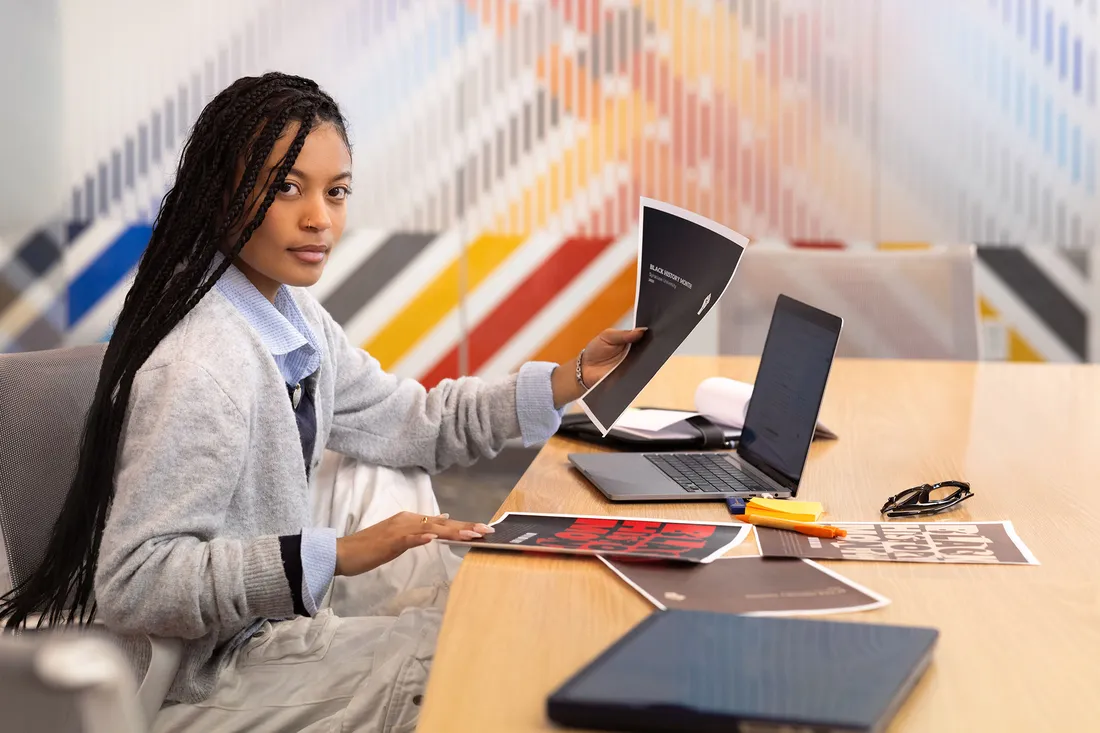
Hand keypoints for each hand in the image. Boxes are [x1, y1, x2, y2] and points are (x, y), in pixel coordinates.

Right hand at [334, 512, 493, 576]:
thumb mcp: (400, 539)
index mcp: (410, 520)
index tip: (484, 529)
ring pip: (430, 529)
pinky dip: (421, 538)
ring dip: (451, 531)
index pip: (442, 523)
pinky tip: (434, 538)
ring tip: (471, 533)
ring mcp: (398, 530)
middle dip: (465, 527)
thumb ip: (419, 531)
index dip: (463, 526)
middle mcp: (407, 520)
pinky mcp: (389, 541)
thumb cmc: (370, 548)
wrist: (344, 552)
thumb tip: (441, 524)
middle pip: (441, 524)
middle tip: (487, 530)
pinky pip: (408, 539)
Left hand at [550, 327, 646, 407]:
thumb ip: (623, 334)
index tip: (656, 331)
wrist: (584, 370)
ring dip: (647, 361)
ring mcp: (634, 368)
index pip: (646, 338)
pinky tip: (638, 369)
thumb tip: (641, 331)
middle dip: (652, 347)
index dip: (651, 335)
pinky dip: (638, 374)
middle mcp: (636, 355)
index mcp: (632, 342)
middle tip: (655, 343)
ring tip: (647, 355)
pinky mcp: (630, 379)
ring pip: (646, 364)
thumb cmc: (595, 350)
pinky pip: (638, 377)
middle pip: (649, 351)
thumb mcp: (607, 336)